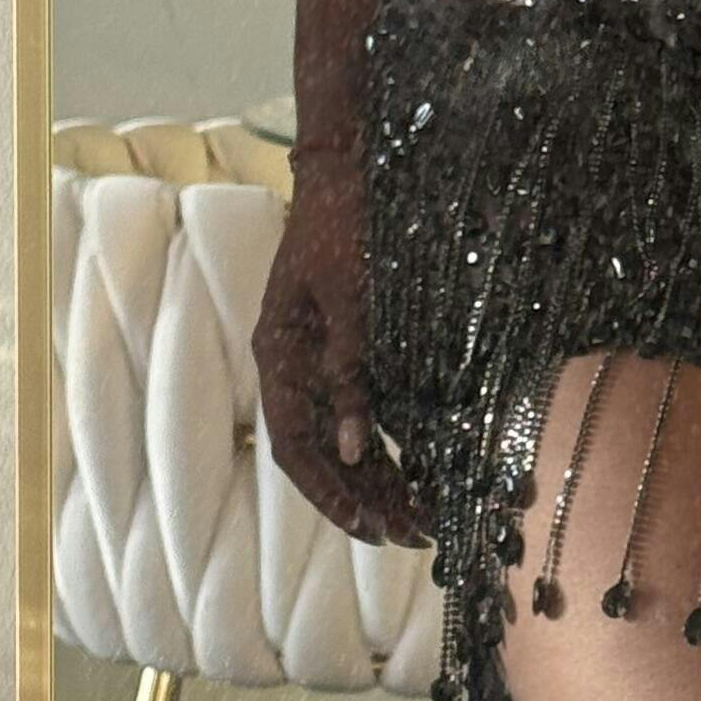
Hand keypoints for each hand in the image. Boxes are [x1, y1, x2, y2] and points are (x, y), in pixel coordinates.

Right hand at [254, 152, 434, 547]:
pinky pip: (359, 412)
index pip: (294, 446)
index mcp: (279, 354)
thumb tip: (349, 445)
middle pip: (320, 452)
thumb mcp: (350, 296)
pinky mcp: (346, 347)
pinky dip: (385, 446)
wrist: (350, 164)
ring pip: (341, 439)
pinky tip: (416, 473)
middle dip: (363, 500)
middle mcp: (292, 364)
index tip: (371, 527)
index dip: (330, 493)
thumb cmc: (347, 222)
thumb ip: (349, 369)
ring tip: (421, 520)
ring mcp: (317, 357)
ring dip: (378, 481)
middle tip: (415, 536)